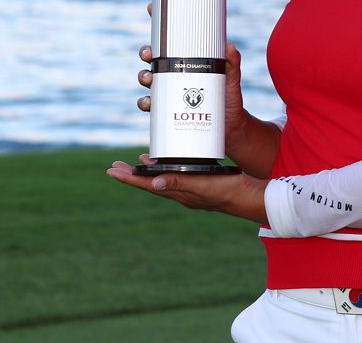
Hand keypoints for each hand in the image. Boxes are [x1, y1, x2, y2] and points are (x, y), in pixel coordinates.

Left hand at [107, 154, 268, 223]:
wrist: (249, 198)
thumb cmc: (227, 191)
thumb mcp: (201, 185)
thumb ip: (179, 183)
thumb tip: (153, 183)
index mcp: (178, 192)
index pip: (147, 185)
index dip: (129, 179)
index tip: (112, 172)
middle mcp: (181, 192)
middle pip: (151, 182)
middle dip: (133, 175)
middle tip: (115, 167)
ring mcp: (190, 189)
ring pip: (163, 179)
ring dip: (148, 172)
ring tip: (137, 164)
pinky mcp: (200, 184)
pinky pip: (177, 176)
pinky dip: (167, 168)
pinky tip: (169, 163)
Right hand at [136, 22, 249, 156]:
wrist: (229, 127)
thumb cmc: (228, 97)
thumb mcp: (231, 78)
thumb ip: (232, 63)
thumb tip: (229, 47)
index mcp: (187, 60)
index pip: (170, 40)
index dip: (159, 23)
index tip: (152, 9)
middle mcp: (174, 73)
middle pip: (153, 58)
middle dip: (146, 53)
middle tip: (149, 54)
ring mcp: (168, 92)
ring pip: (148, 79)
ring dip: (143, 76)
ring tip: (149, 79)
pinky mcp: (166, 111)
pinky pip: (149, 105)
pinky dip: (145, 103)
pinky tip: (149, 102)